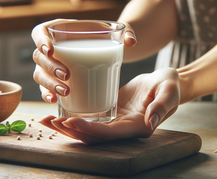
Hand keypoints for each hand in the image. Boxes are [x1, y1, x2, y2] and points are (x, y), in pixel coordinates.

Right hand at [31, 19, 136, 102]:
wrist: (105, 50)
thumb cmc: (104, 37)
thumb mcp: (115, 31)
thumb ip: (127, 32)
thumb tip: (131, 41)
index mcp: (59, 30)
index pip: (39, 32)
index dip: (40, 40)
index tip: (50, 49)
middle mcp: (50, 48)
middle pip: (39, 57)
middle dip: (50, 67)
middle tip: (67, 75)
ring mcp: (49, 65)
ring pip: (39, 74)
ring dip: (49, 84)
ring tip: (66, 91)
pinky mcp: (54, 81)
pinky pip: (44, 88)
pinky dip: (47, 95)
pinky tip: (54, 100)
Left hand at [39, 68, 179, 144]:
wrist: (168, 81)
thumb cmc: (170, 85)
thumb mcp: (169, 92)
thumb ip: (162, 106)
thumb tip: (150, 123)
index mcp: (137, 127)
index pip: (109, 133)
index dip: (88, 129)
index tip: (70, 121)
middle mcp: (124, 129)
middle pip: (93, 135)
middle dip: (70, 130)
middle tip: (50, 120)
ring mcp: (116, 123)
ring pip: (87, 129)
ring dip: (67, 127)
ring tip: (46, 119)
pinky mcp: (110, 114)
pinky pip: (89, 118)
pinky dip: (73, 117)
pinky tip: (57, 110)